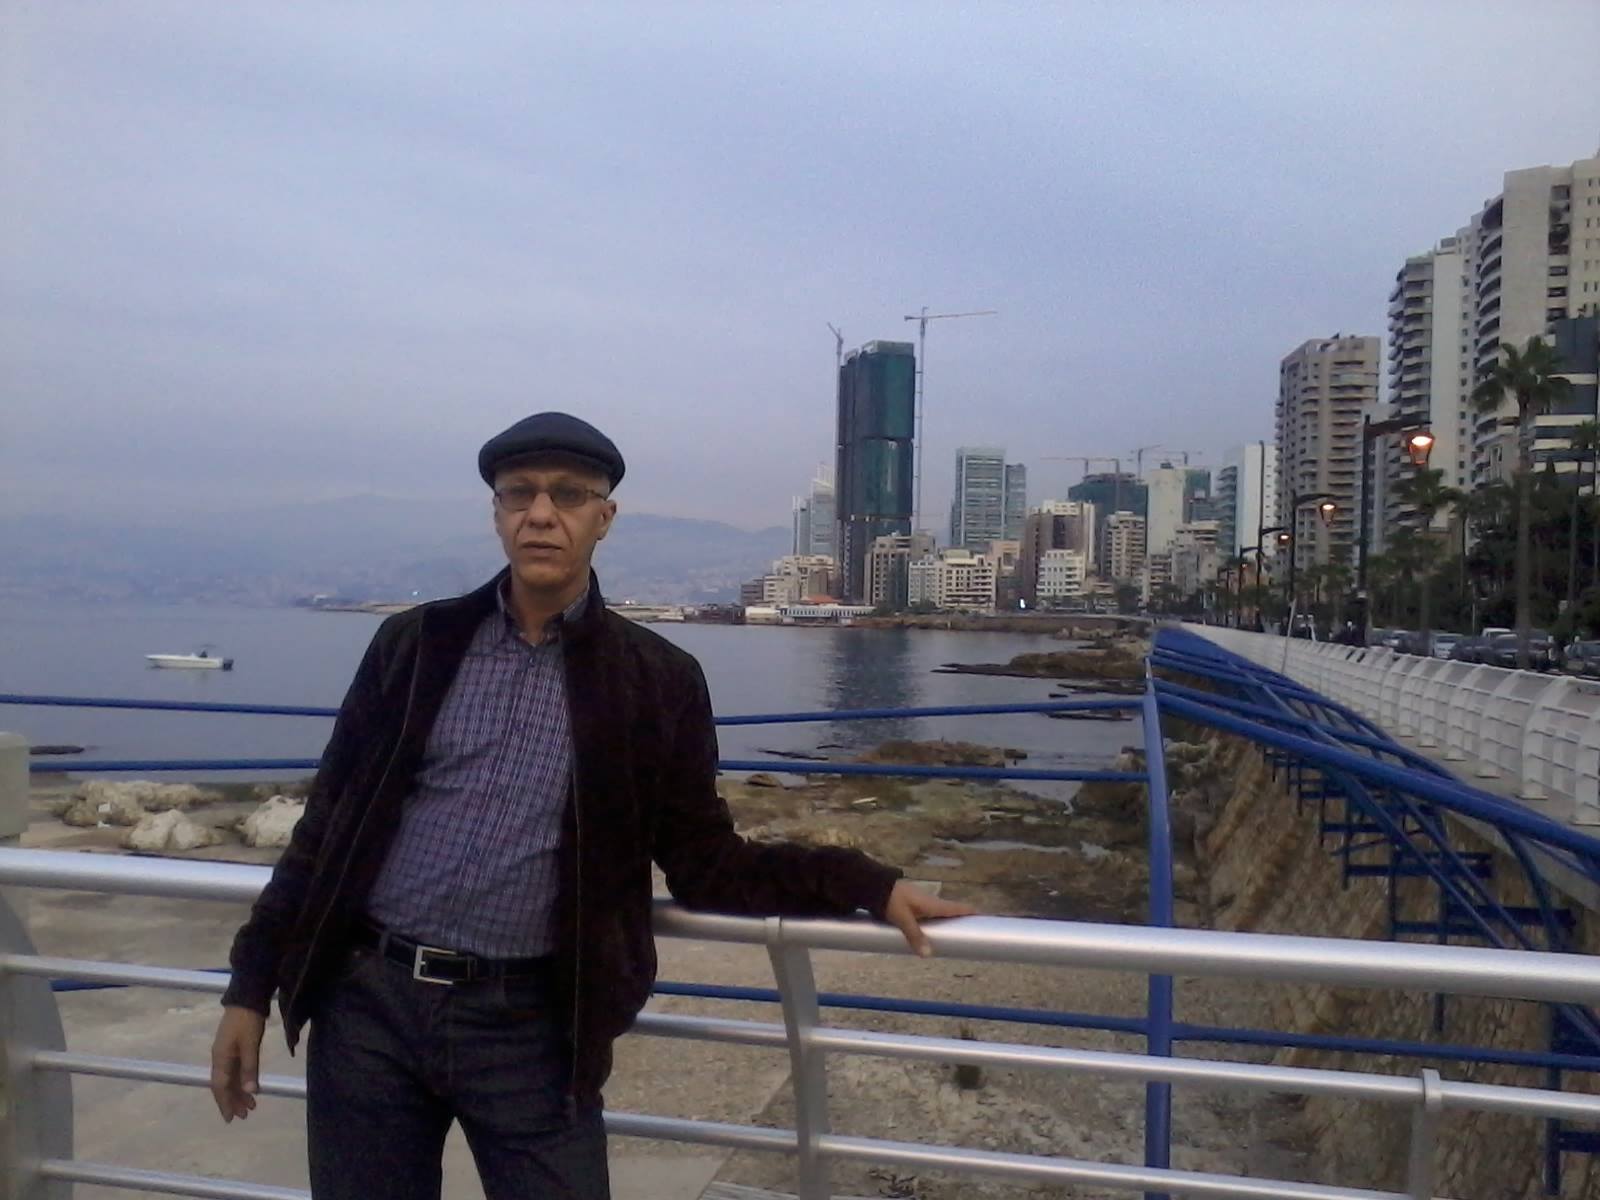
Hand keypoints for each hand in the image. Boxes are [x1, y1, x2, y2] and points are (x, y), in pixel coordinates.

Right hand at [210, 1005, 266, 1122]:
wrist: (247, 1000)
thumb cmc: (248, 1022)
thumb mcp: (250, 1045)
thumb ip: (250, 1068)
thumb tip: (249, 1092)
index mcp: (220, 1059)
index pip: (220, 1086)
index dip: (225, 1103)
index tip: (231, 1118)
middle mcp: (220, 1059)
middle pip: (224, 1085)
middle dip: (233, 1101)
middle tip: (245, 1115)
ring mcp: (226, 1053)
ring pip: (231, 1079)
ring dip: (239, 1093)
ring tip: (251, 1106)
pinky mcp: (234, 1048)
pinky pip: (236, 1070)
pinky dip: (242, 1081)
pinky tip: (251, 1088)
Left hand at [882, 880, 976, 957]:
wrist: (876, 886)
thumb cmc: (891, 900)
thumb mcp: (903, 919)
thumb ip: (915, 936)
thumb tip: (929, 955)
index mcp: (934, 904)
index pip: (959, 908)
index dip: (973, 913)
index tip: (988, 919)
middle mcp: (932, 902)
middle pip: (953, 912)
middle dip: (964, 920)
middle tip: (975, 933)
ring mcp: (924, 903)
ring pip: (942, 914)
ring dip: (951, 922)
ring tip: (958, 935)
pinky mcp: (915, 905)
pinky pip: (932, 915)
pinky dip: (938, 922)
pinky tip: (935, 931)